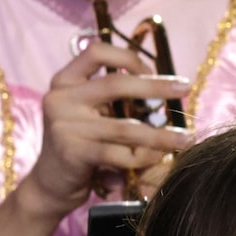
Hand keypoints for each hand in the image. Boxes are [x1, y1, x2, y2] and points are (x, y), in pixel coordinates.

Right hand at [16, 38, 192, 220]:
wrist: (51, 184)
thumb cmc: (82, 142)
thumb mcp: (91, 111)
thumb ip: (115, 96)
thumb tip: (166, 84)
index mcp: (65, 80)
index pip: (96, 51)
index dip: (128, 58)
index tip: (152, 70)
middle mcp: (60, 98)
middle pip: (115, 84)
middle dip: (156, 86)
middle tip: (184, 88)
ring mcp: (64, 126)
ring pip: (124, 127)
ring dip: (160, 134)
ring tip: (184, 138)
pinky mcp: (73, 154)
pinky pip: (118, 153)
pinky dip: (143, 156)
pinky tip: (158, 157)